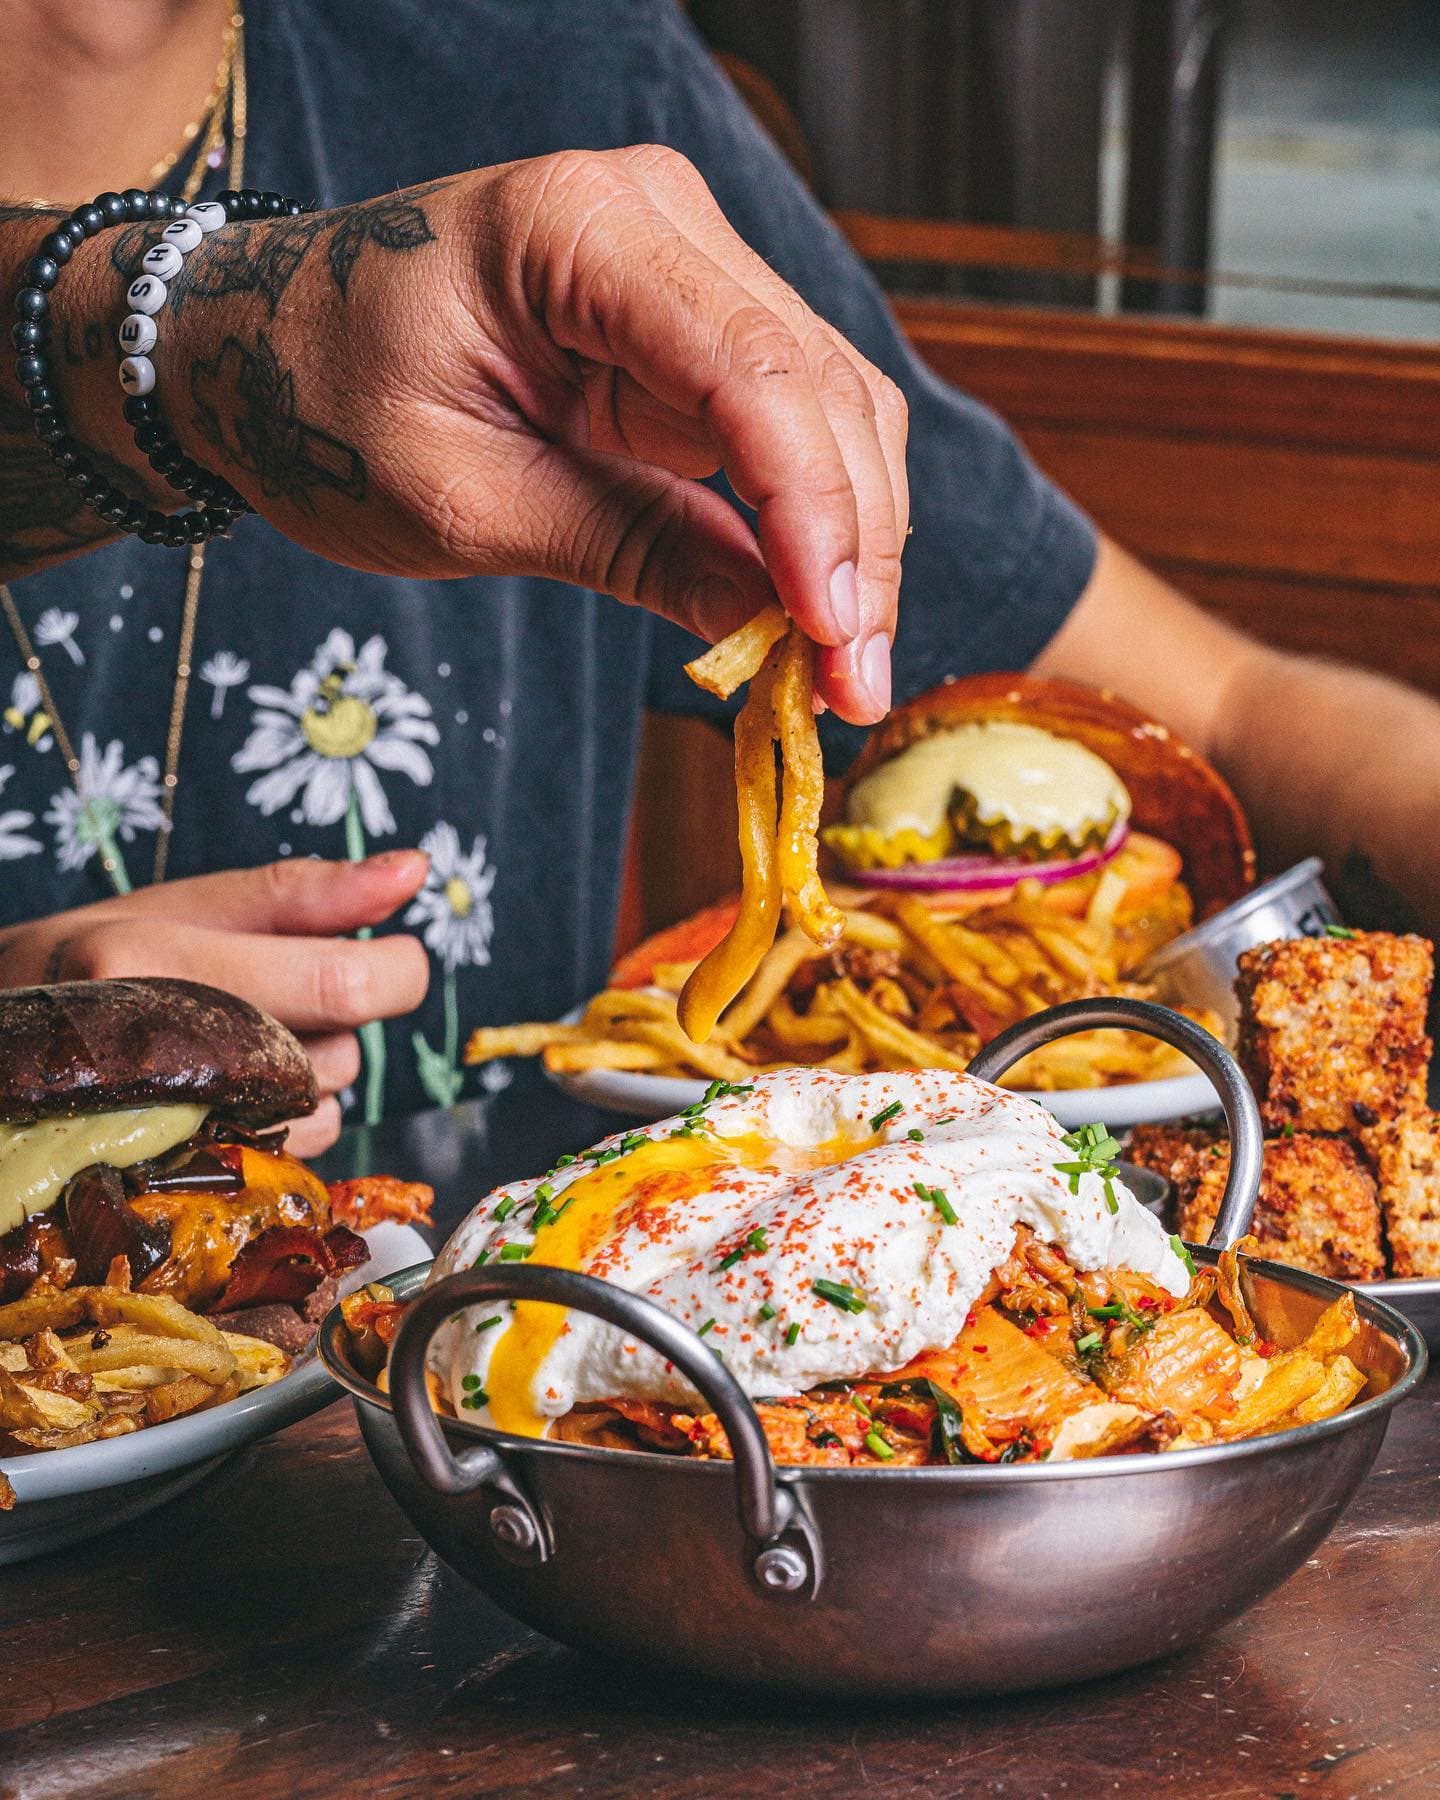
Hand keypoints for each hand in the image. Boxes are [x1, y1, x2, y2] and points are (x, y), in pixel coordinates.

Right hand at [0, 852, 429, 1153]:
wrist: (9, 1048)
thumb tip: (416, 868)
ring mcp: (167, 1132)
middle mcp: (160, 1053)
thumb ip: (310, 894)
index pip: (345, 984)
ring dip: (308, 1076)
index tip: (390, 955)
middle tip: (267, 996)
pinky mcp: (183, 1181)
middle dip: (335, 1024)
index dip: (396, 970)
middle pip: (342, 1052)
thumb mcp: (188, 904)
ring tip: (228, 1042)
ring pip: (326, 1107)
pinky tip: (224, 1093)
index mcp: (158, 961)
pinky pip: (295, 1151)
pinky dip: (283, 1121)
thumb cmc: (98, 962)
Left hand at [146, 153, 905, 722]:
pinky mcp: (691, 328)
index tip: (833, 637)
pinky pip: (790, 426)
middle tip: (848, 690)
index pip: (752, 370)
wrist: (259, 348)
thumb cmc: (321, 408)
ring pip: (832, 410)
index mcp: (579, 231)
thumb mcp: (462, 502)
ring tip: (835, 675)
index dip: (815, 512)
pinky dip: (811, 523)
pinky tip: (809, 616)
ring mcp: (686, 266)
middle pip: (820, 389)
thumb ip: (628, 550)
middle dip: (853, 551)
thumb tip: (774, 629)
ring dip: (851, 547)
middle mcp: (659, 221)